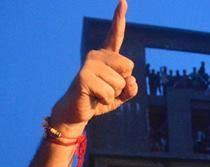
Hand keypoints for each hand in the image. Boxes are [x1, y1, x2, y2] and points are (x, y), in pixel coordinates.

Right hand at [49, 0, 137, 134]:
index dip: (119, 18)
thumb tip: (132, 81)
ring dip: (113, 95)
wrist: (77, 112)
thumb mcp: (121, 95)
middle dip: (123, 83)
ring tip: (99, 94)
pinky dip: (106, 101)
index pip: (115, 36)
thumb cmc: (99, 100)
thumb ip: (131, 89)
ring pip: (120, 83)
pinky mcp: (84, 77)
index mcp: (106, 57)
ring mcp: (89, 65)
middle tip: (106, 89)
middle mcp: (96, 56)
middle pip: (128, 66)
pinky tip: (94, 99)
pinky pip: (109, 93)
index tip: (123, 1)